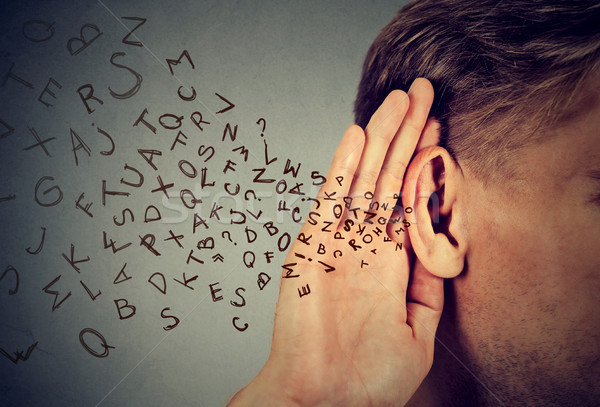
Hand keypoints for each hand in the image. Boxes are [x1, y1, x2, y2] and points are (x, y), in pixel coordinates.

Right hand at [229, 78, 442, 406]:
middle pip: (388, 178)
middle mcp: (363, 245)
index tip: (437, 126)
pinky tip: (359, 134)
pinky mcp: (312, 246)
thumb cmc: (367, 378)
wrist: (323, 399)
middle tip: (421, 92)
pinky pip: (330, 200)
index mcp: (389, 264)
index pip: (408, 199)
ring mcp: (337, 242)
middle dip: (406, 134)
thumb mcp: (417, 332)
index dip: (423, 161)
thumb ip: (428, 286)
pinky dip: (344, 167)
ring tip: (398, 99)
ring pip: (362, 179)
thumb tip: (445, 248)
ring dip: (381, 138)